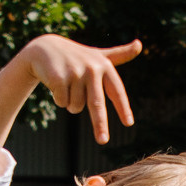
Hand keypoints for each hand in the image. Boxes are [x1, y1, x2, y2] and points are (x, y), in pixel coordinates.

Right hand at [21, 35, 139, 145]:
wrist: (45, 48)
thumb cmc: (77, 55)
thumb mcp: (98, 55)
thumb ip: (120, 54)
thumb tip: (140, 44)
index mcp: (104, 66)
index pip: (116, 91)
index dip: (123, 107)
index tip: (129, 123)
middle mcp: (91, 69)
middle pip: (96, 104)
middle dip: (99, 124)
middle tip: (103, 141)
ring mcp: (74, 73)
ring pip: (76, 106)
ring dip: (71, 104)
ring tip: (68, 86)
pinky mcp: (58, 78)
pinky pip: (62, 102)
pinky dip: (59, 99)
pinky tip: (56, 85)